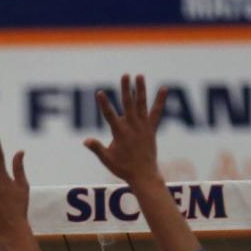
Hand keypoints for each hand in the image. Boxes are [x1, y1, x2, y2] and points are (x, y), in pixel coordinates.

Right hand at [84, 74, 166, 188]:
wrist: (143, 174)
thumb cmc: (123, 168)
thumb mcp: (107, 160)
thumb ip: (97, 148)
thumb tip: (85, 141)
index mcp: (120, 133)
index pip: (109, 115)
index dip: (103, 104)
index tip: (99, 93)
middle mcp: (132, 126)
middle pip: (128, 104)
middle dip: (126, 89)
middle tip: (125, 75)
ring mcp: (143, 126)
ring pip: (141, 104)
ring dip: (140, 89)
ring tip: (139, 76)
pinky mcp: (151, 128)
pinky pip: (156, 112)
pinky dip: (160, 101)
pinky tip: (164, 89)